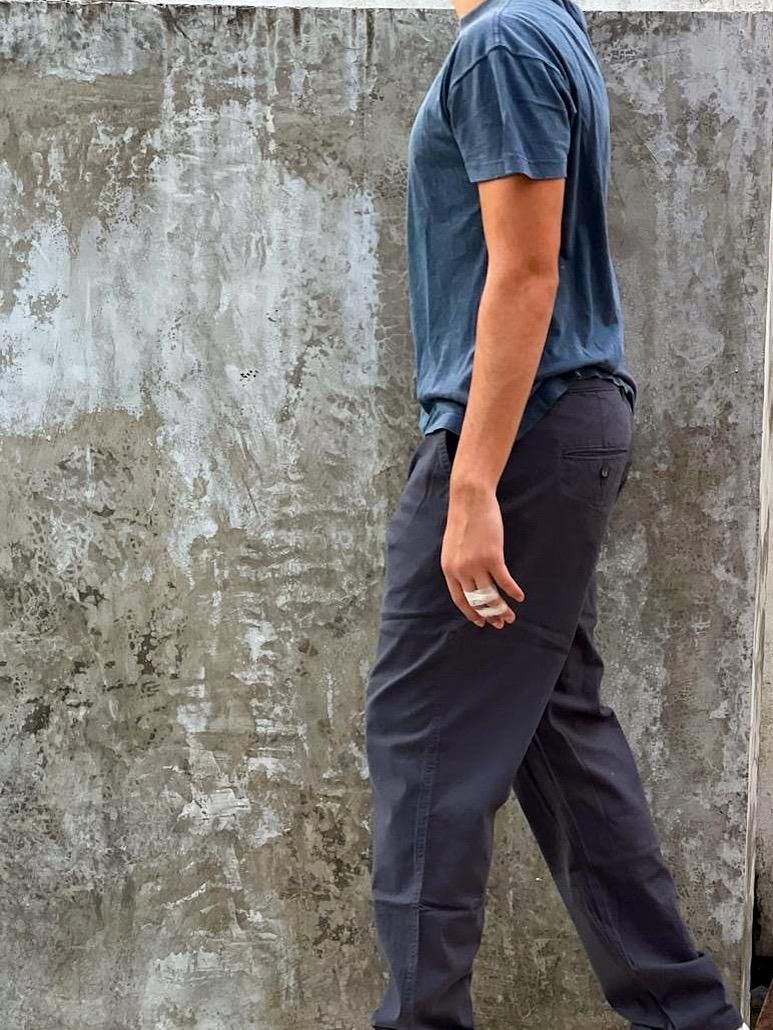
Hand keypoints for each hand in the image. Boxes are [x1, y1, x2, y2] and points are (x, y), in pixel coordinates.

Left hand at [440, 482, 524, 628]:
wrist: (470, 499)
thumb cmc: (463, 519)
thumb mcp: (453, 546)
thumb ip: (457, 563)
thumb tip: (467, 577)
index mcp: (449, 568)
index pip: (459, 599)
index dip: (471, 613)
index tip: (480, 622)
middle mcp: (461, 570)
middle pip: (476, 601)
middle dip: (489, 615)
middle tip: (500, 624)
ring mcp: (476, 564)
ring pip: (490, 595)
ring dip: (502, 609)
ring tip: (511, 616)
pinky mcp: (492, 556)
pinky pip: (504, 581)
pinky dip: (512, 591)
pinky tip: (519, 597)